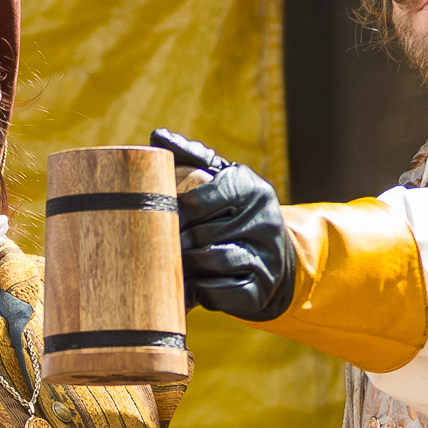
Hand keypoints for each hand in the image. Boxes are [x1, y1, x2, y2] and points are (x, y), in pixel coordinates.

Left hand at [151, 128, 296, 321]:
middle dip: (174, 243)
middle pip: (200, 235)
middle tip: (151, 247)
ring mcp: (266, 255)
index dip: (169, 213)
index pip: (196, 202)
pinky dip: (200, 291)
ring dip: (185, 267)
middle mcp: (263, 219)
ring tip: (169, 265)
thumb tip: (157, 135)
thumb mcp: (221, 178)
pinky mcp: (262, 287)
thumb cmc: (235, 211)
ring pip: (209, 262)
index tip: (151, 219)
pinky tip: (191, 286)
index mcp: (250, 188)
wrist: (276, 256)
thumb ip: (192, 157)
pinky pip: (220, 291)